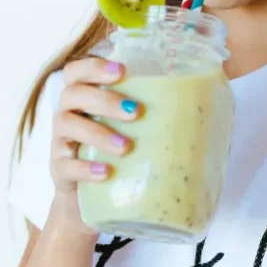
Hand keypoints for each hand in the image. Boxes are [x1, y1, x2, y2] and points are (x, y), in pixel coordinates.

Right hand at [46, 57, 139, 237]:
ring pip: (66, 125)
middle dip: (104, 99)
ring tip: (126, 147)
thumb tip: (208, 93)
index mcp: (83, 97)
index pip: (76, 71)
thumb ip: (152, 109)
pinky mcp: (59, 171)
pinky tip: (105, 173)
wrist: (90, 200)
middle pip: (73, 93)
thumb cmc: (116, 153)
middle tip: (135, 111)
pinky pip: (65, 165)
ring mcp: (60, 143)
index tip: (122, 70)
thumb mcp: (131, 129)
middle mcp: (67, 114)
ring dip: (98, 133)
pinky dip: (85, 167)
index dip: (94, 66)